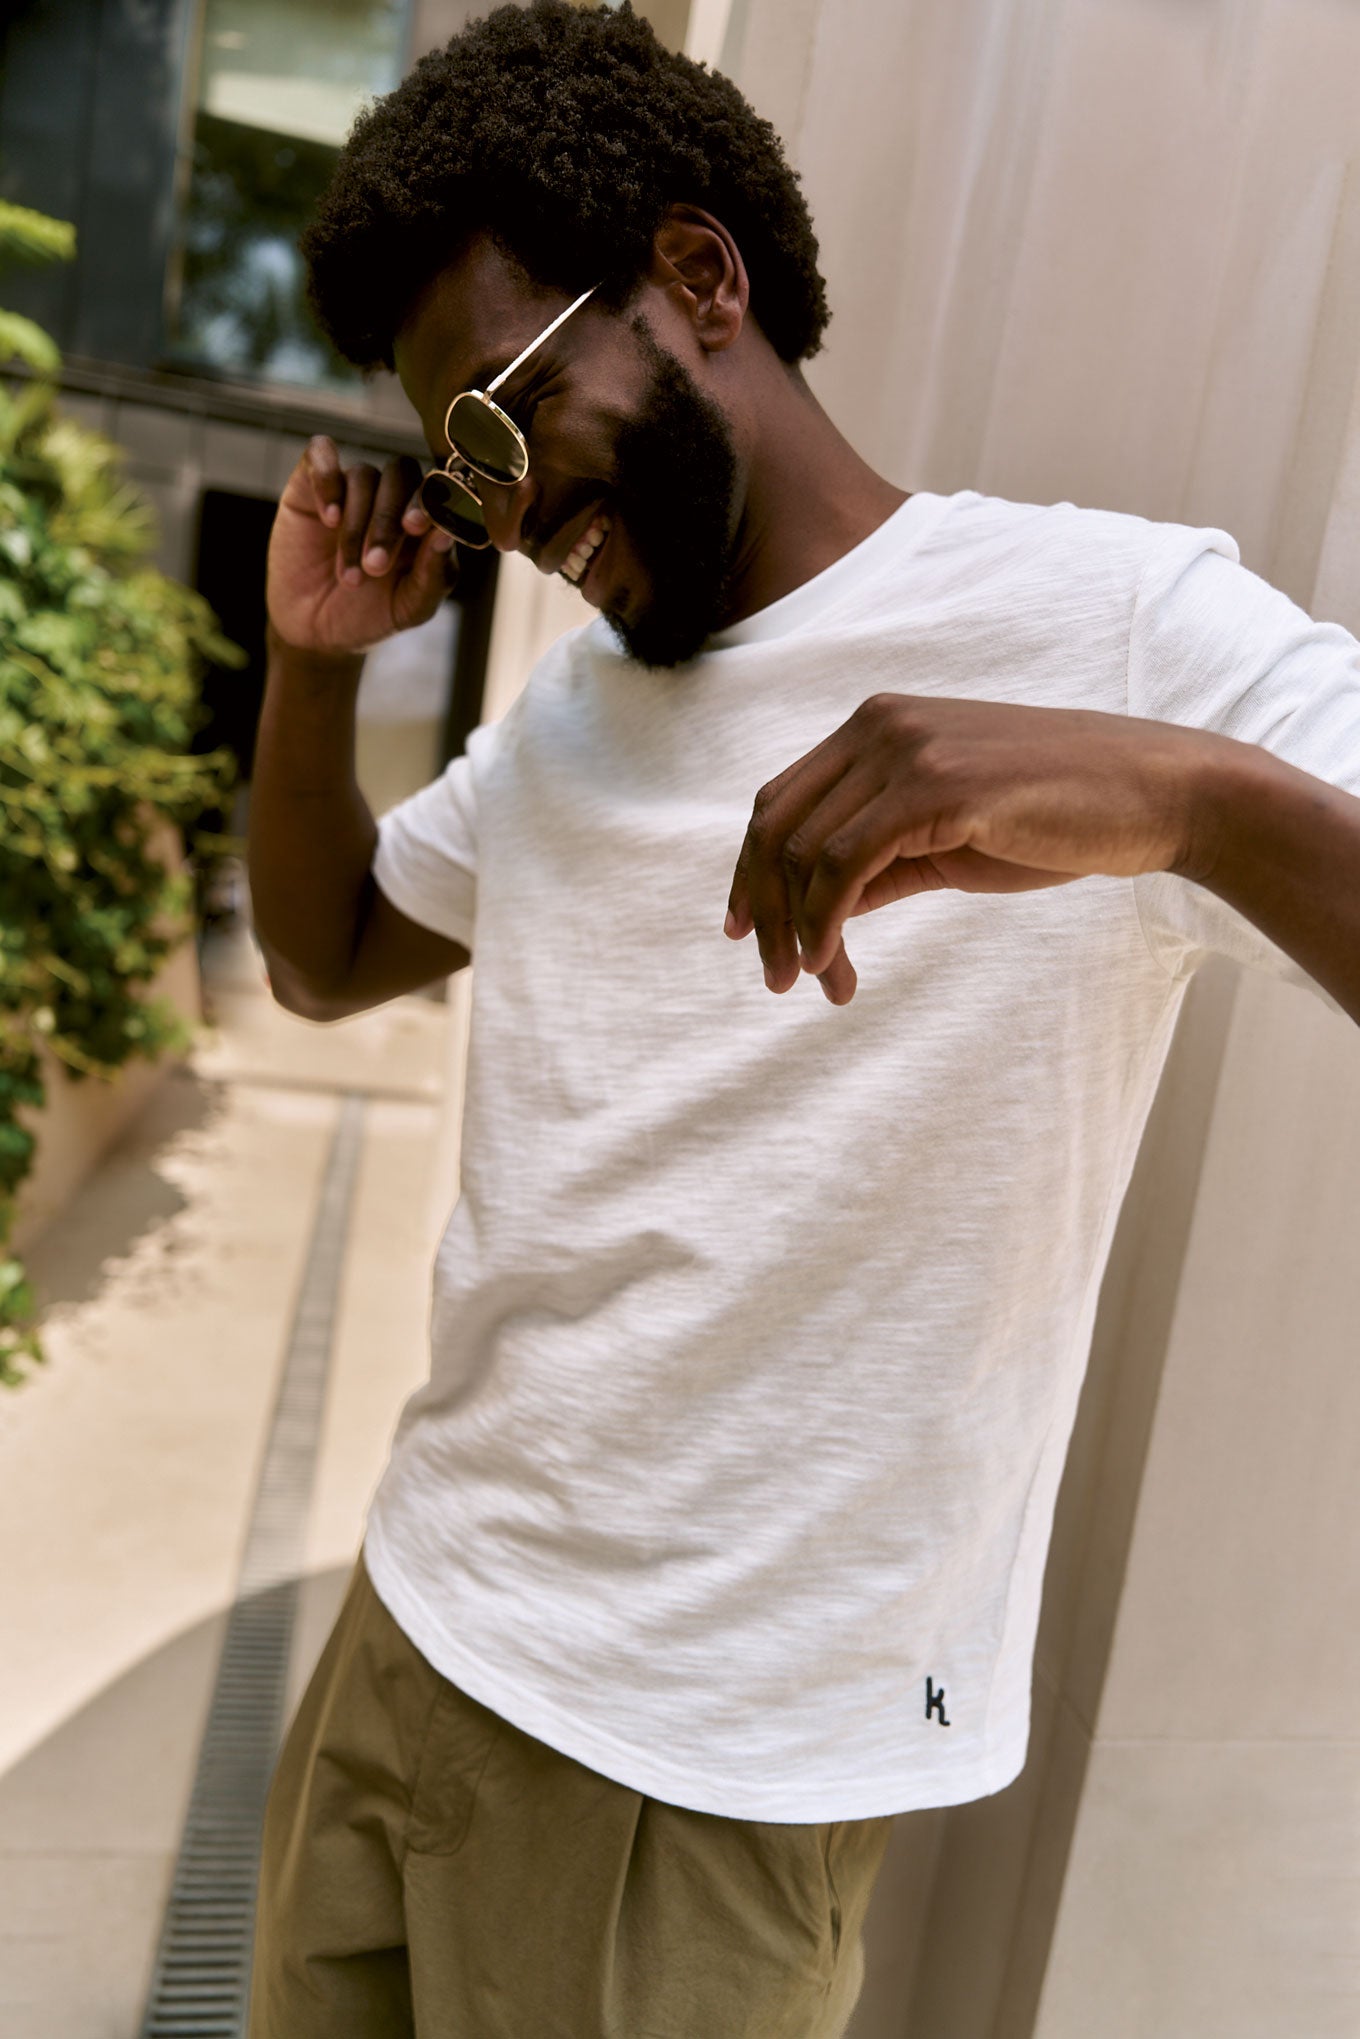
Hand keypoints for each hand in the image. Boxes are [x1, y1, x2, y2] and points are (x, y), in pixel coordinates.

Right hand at [266, 437, 454, 655]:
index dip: (429, 502)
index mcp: (424, 520)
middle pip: (401, 475)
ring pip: (363, 475)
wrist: (313, 630)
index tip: (416, 527)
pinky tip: (329, 519)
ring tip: (350, 576)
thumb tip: (446, 534)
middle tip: (375, 565)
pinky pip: (320, 453)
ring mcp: (352, 486)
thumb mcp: (409, 608)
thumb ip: (434, 575)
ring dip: (356, 525)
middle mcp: (392, 496)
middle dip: (388, 520)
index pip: (437, 490)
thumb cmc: (369, 615)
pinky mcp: (311, 482)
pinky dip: (326, 479)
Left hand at [725, 693, 1201, 1003]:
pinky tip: (832, 963)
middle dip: (763, 911)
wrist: (1152, 794)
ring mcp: (906, 751)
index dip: (750, 871)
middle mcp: (879, 726)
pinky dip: (824, 922)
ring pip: (804, 851)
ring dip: (797, 931)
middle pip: (776, 826)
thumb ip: (881, 858)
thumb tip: (818, 910)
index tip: (744, 932)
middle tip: (775, 979)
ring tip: (815, 985)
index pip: (780, 801)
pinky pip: (844, 865)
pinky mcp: (937, 788)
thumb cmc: (1059, 815)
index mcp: (876, 725)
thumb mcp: (948, 834)